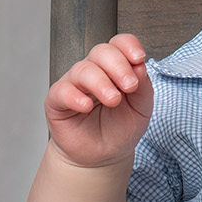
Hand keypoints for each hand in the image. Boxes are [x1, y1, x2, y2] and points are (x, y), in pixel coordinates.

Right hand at [46, 33, 151, 168]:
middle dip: (118, 66)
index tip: (139, 58)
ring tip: (113, 100)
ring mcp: (74, 84)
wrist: (103, 157)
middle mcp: (94, 71)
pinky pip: (62, 91)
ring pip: (83, 70)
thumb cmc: (120, 129)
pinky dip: (75, 96)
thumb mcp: (141, 109)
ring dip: (101, 83)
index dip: (128, 46)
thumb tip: (140, 66)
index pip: (119, 44)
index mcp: (115, 68)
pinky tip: (86, 106)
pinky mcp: (57, 100)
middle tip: (130, 86)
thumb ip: (144, 87)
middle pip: (101, 52)